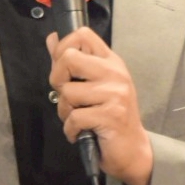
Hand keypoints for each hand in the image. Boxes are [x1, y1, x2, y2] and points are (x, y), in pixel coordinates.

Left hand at [47, 28, 153, 184]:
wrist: (132, 150)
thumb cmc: (111, 118)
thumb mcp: (94, 85)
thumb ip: (72, 63)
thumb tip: (52, 39)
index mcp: (110, 62)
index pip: (83, 34)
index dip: (62, 48)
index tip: (62, 69)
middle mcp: (115, 73)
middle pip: (69, 58)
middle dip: (57, 79)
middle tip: (67, 96)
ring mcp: (115, 93)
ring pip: (68, 92)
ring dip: (65, 111)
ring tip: (78, 118)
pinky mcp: (111, 115)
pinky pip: (75, 117)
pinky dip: (71, 129)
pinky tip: (80, 132)